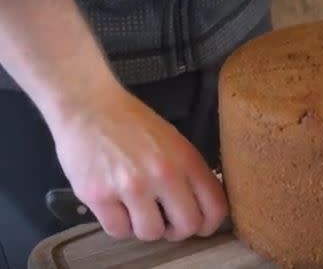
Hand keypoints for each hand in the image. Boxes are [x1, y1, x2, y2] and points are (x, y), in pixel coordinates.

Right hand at [50, 87, 226, 240]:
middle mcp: (162, 174)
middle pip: (187, 226)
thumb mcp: (175, 141)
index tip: (200, 226)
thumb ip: (190, 174)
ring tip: (137, 209)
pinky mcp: (99, 195)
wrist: (89, 106)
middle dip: (178, 230)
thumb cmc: (133, 124)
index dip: (209, 224)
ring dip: (145, 227)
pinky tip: (117, 206)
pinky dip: (119, 225)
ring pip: (151, 233)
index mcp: (186, 159)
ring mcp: (130, 186)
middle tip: (166, 221)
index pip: (215, 207)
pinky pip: (119, 231)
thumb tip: (204, 208)